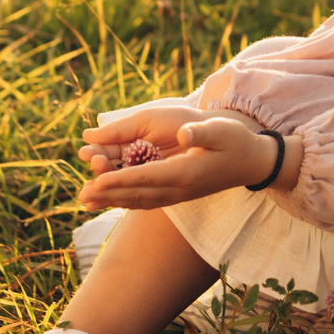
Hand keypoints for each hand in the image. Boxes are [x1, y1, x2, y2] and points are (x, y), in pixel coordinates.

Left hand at [78, 116, 282, 210]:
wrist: (251, 163)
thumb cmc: (236, 141)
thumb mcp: (221, 131)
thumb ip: (200, 133)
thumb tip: (181, 134)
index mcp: (186, 173)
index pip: (147, 177)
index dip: (121, 179)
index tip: (98, 180)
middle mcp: (179, 189)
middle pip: (137, 194)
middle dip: (108, 195)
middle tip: (81, 196)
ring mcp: (178, 195)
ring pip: (139, 201)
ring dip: (112, 201)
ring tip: (86, 201)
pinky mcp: (177, 194)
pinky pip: (146, 201)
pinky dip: (125, 201)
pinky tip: (110, 200)